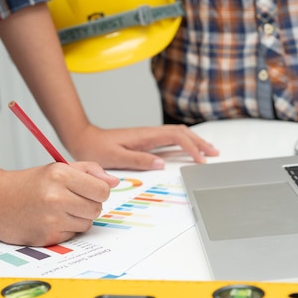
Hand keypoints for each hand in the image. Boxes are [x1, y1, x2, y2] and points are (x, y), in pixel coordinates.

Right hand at [0, 162, 118, 245]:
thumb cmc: (28, 183)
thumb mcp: (57, 168)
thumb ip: (89, 171)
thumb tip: (114, 182)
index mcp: (60, 175)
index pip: (102, 190)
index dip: (99, 191)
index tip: (90, 190)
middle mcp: (56, 197)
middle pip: (97, 209)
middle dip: (89, 205)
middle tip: (72, 200)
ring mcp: (50, 219)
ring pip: (87, 224)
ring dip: (78, 218)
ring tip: (59, 210)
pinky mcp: (46, 237)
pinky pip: (72, 235)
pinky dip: (65, 229)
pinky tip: (49, 220)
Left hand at [64, 124, 219, 169]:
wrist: (84, 138)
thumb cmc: (96, 148)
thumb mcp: (115, 157)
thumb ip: (138, 160)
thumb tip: (161, 163)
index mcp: (145, 136)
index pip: (176, 137)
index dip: (191, 147)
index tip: (200, 160)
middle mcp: (149, 133)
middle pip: (182, 133)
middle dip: (200, 142)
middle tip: (214, 154)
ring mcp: (149, 136)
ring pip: (178, 135)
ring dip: (194, 142)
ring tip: (209, 151)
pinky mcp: (146, 141)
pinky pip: (170, 140)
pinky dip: (184, 143)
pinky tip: (188, 150)